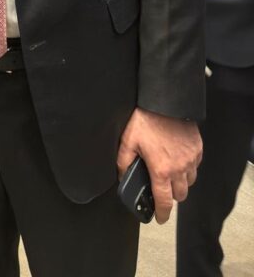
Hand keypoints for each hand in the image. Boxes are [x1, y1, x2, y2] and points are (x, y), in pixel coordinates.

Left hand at [117, 107, 201, 223]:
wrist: (166, 101)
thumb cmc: (145, 120)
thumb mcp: (127, 140)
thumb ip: (123, 161)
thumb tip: (122, 177)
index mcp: (161, 170)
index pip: (164, 201)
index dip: (162, 213)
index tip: (159, 218)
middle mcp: (179, 168)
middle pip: (180, 195)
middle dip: (171, 196)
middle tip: (161, 189)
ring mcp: (191, 159)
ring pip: (189, 182)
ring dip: (181, 182)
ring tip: (169, 173)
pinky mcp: (198, 149)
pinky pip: (195, 166)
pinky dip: (188, 168)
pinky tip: (178, 159)